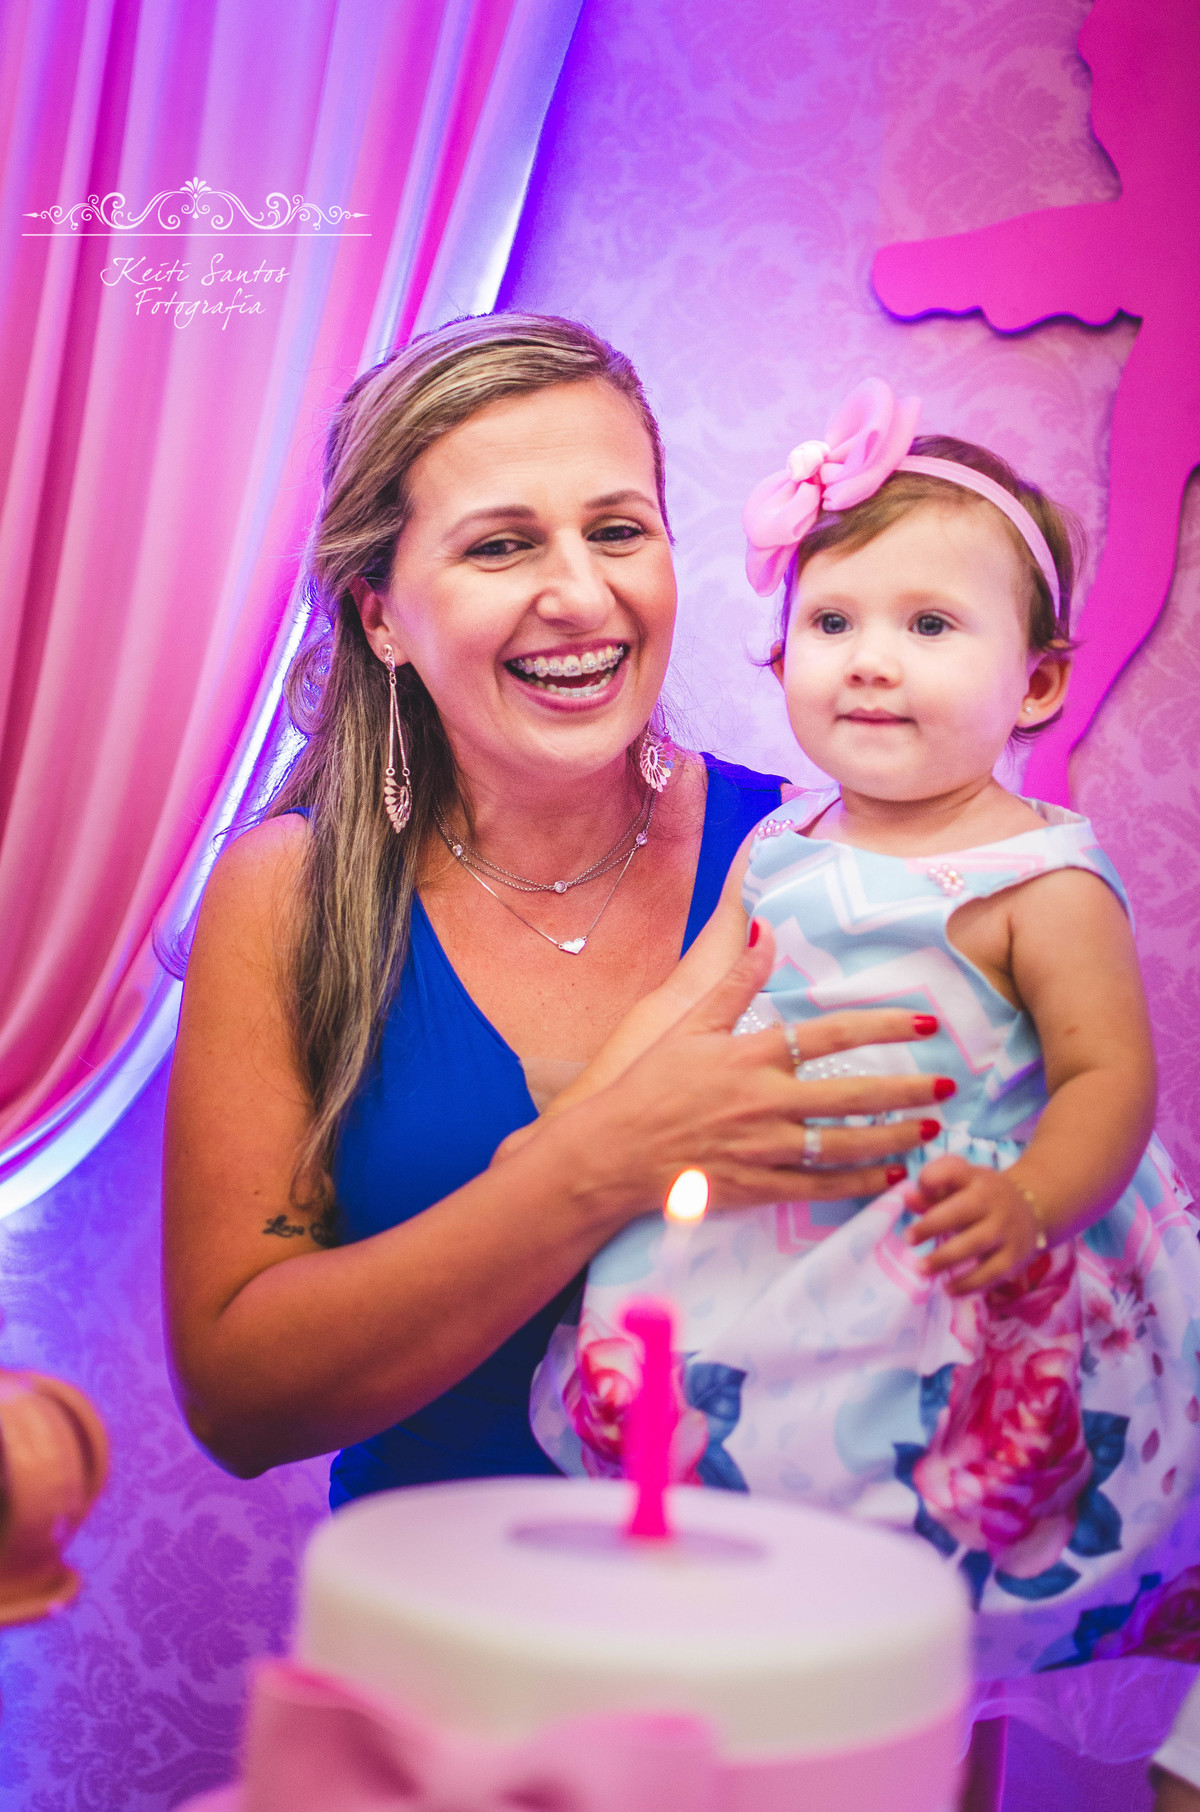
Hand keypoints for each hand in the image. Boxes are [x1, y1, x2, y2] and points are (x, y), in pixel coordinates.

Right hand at [554, 924, 955, 1220]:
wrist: (612, 1153)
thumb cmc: (649, 1085)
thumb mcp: (689, 1025)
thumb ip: (736, 980)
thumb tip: (767, 929)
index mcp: (750, 1056)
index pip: (830, 1035)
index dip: (882, 1025)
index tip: (924, 1021)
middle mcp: (763, 1102)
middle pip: (851, 1094)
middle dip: (906, 1090)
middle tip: (948, 1085)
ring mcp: (763, 1148)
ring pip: (843, 1144)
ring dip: (892, 1137)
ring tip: (931, 1130)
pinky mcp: (757, 1187)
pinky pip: (819, 1186)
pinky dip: (859, 1183)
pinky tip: (891, 1177)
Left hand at [904, 1155, 1044, 1294]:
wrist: (1033, 1207)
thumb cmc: (981, 1195)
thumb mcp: (959, 1185)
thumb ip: (932, 1191)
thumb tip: (907, 1198)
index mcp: (974, 1178)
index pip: (953, 1170)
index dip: (932, 1178)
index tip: (909, 1196)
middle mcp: (993, 1201)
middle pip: (962, 1210)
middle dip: (933, 1224)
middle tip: (908, 1238)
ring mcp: (1006, 1229)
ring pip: (977, 1243)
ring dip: (946, 1258)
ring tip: (921, 1269)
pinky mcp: (1015, 1256)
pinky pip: (992, 1272)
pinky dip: (970, 1284)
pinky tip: (949, 1289)